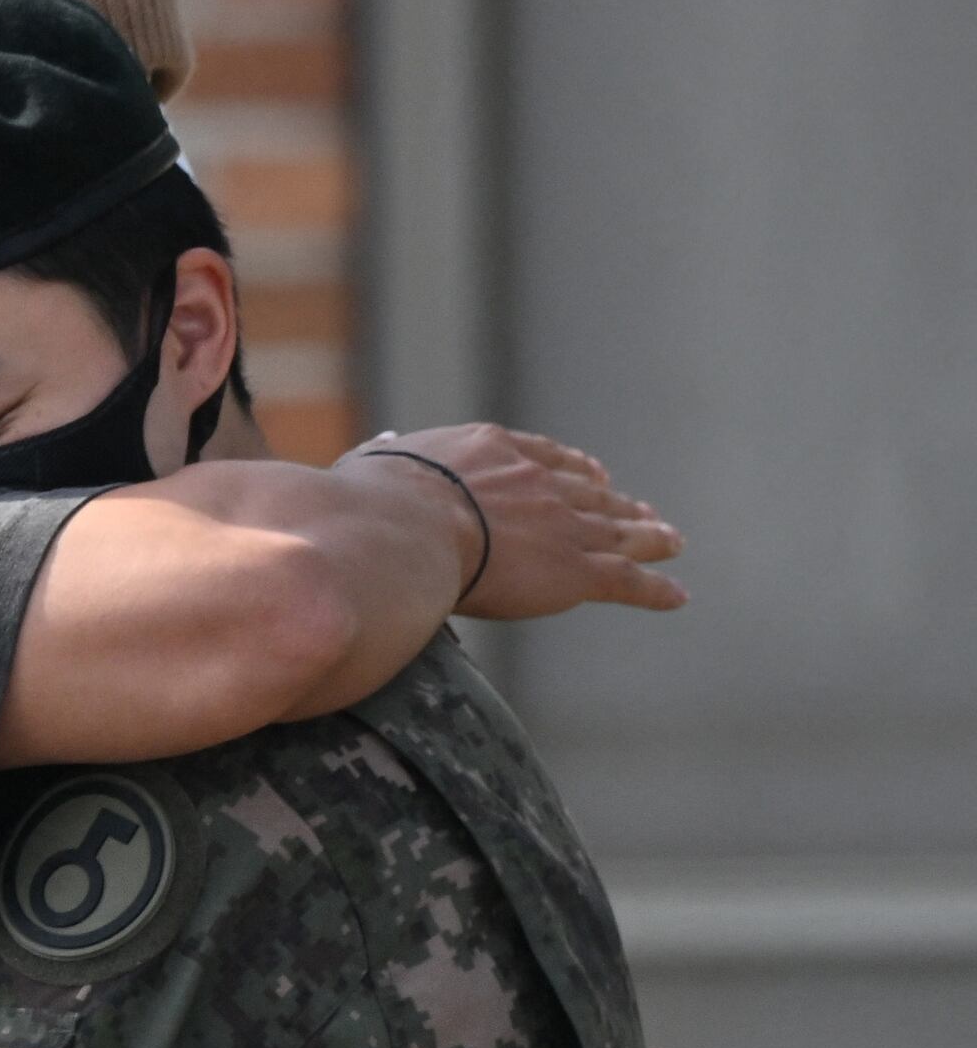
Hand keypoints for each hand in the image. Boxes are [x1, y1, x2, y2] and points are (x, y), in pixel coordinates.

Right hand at [363, 425, 686, 621]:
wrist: (405, 528)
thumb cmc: (371, 503)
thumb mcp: (373, 466)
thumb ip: (384, 460)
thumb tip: (375, 451)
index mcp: (492, 452)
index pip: (544, 457)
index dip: (571, 468)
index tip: (591, 474)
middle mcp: (538, 483)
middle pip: (589, 493)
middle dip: (618, 502)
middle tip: (642, 510)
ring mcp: (561, 525)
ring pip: (617, 531)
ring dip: (648, 536)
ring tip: (672, 541)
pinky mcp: (573, 571)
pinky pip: (624, 580)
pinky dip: (654, 589)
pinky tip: (675, 595)